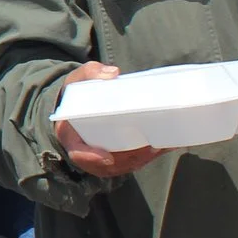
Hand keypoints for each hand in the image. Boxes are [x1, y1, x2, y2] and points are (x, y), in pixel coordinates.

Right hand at [52, 62, 167, 178]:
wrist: (77, 109)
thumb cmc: (76, 95)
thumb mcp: (77, 81)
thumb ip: (91, 73)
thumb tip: (114, 74)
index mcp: (71, 136)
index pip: (78, 153)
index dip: (91, 157)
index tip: (108, 157)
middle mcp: (86, 153)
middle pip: (109, 164)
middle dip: (132, 158)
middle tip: (152, 147)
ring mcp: (101, 159)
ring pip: (124, 165)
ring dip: (144, 158)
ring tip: (163, 145)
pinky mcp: (115, 159)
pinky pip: (132, 163)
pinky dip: (149, 156)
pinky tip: (166, 146)